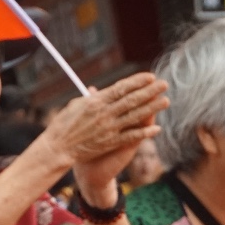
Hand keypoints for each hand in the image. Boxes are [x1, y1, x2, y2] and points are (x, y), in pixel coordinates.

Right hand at [40, 73, 168, 183]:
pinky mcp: (109, 143)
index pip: (121, 88)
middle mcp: (104, 113)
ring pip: (135, 116)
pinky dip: (144, 132)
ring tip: (166, 101)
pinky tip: (157, 128)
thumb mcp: (76, 105)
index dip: (137, 82)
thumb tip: (99, 90)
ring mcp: (108, 128)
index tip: (150, 76)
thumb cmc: (64, 124)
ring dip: (152, 108)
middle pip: (132, 100)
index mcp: (96, 101)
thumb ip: (92, 97)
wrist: (58, 148)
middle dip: (150, 91)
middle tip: (164, 84)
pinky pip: (130, 136)